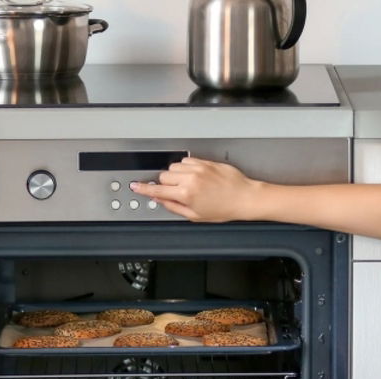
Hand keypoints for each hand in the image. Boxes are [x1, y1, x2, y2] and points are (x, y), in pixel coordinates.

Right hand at [129, 157, 261, 222]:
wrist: (244, 197)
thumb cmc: (224, 208)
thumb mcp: (195, 216)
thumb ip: (174, 207)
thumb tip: (161, 201)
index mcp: (186, 195)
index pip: (158, 190)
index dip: (144, 189)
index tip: (136, 186)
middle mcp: (190, 179)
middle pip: (163, 176)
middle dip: (165, 184)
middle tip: (176, 192)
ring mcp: (198, 168)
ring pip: (174, 167)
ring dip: (175, 175)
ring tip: (187, 184)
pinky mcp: (205, 161)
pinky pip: (186, 160)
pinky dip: (186, 167)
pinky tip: (194, 176)